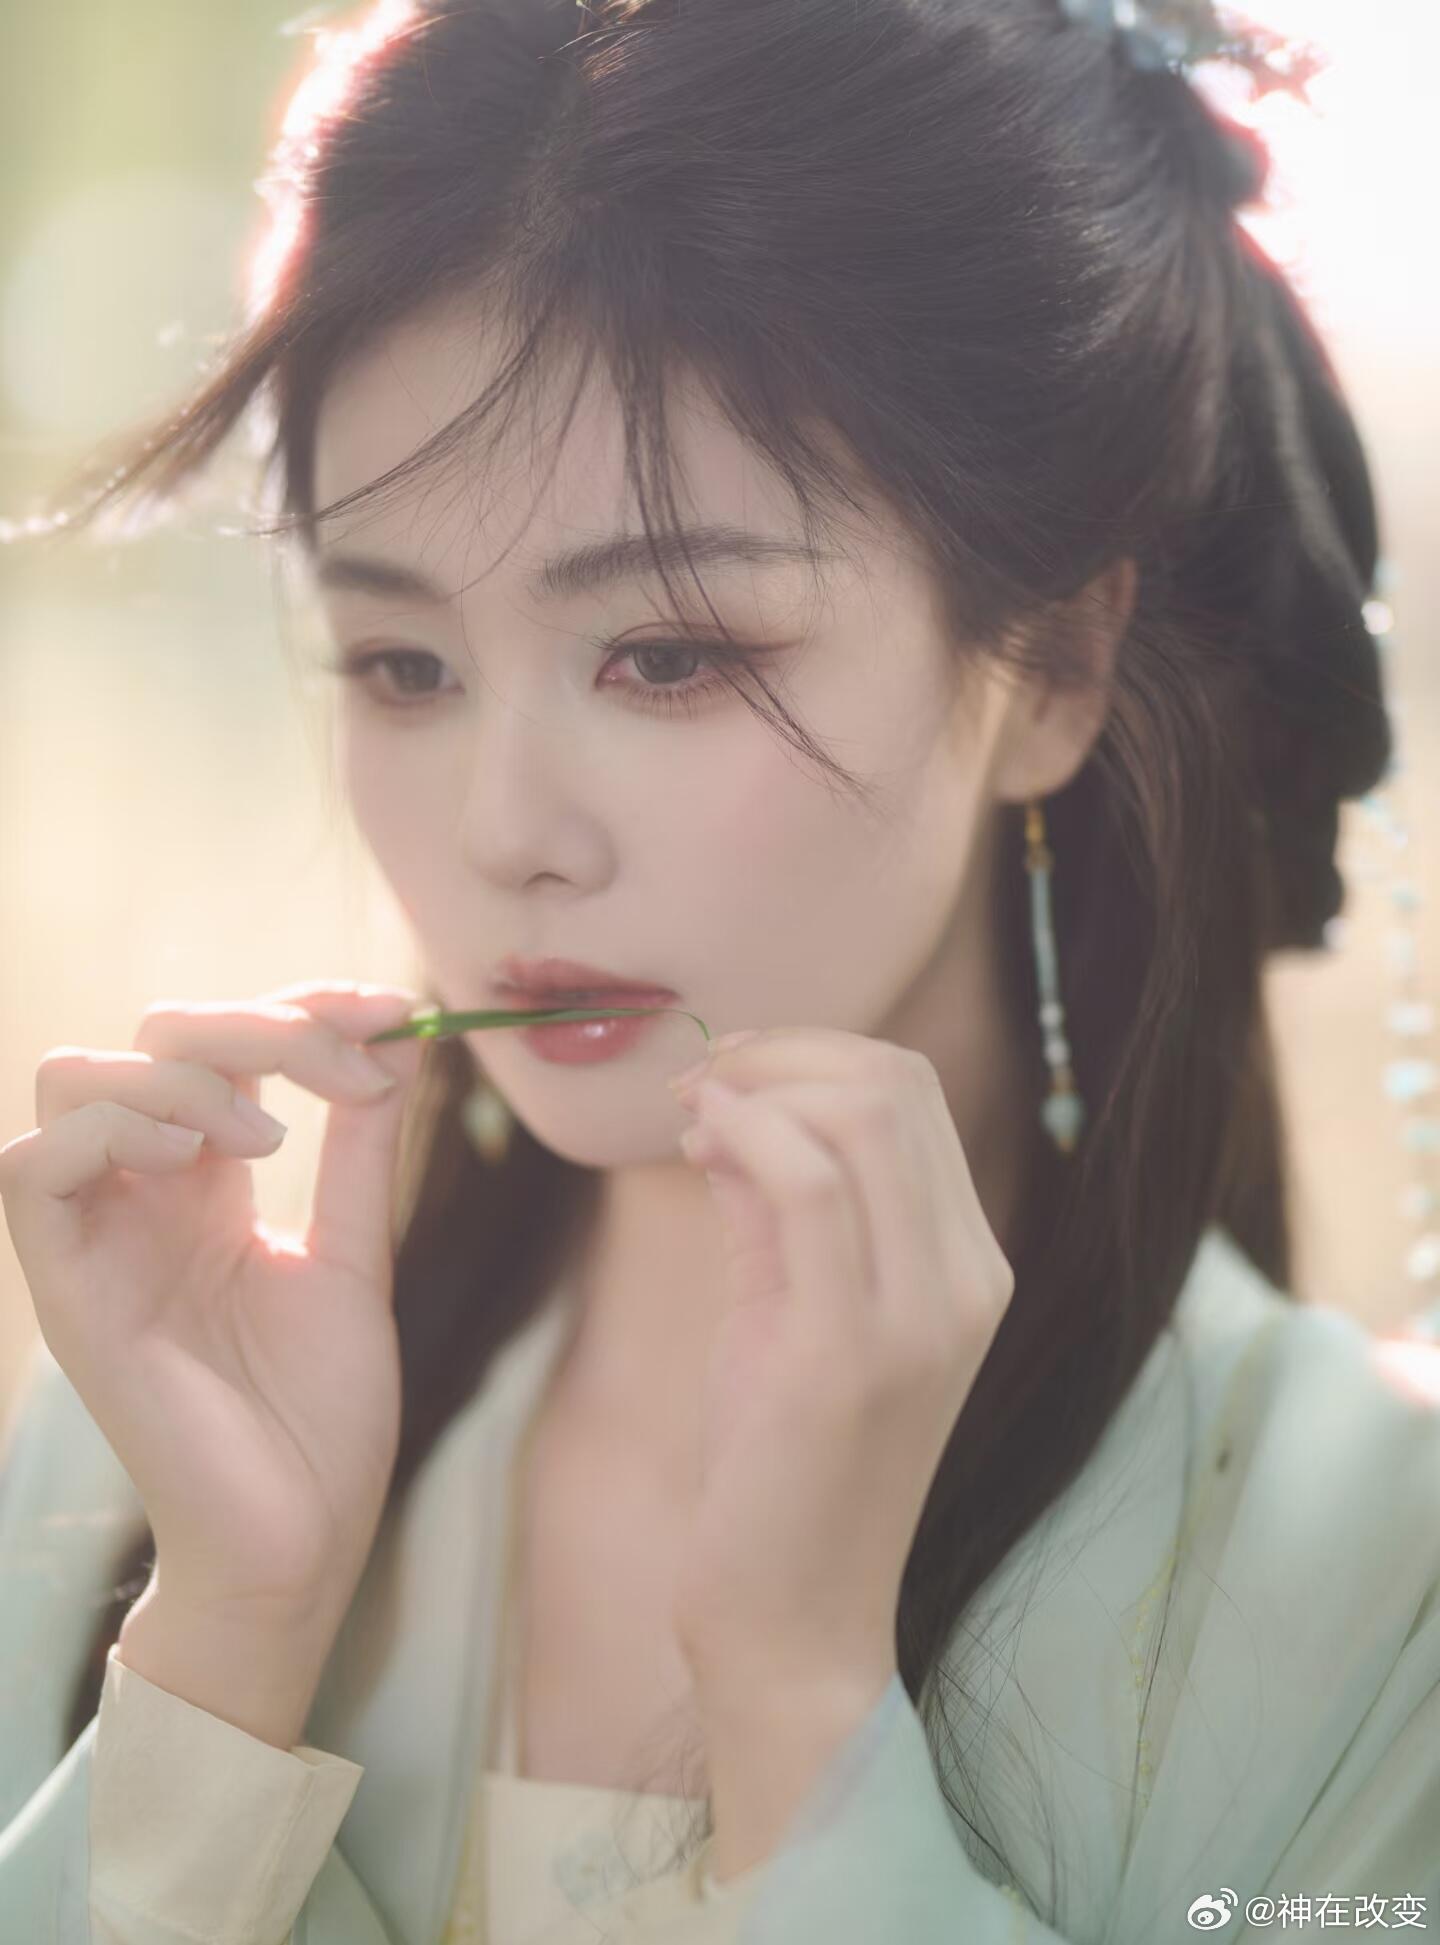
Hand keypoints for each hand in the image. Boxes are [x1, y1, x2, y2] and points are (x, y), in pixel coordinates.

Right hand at [0, 982, 425, 1618]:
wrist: (301, 1538)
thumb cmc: (322, 1416)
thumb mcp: (354, 1255)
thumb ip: (360, 1149)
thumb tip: (397, 1042)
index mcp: (209, 1187)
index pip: (225, 1049)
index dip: (304, 1009)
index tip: (397, 1014)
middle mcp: (146, 1198)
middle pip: (150, 1042)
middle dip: (255, 1023)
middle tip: (348, 1063)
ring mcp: (102, 1239)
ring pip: (74, 1079)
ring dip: (183, 1075)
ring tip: (266, 1137)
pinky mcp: (71, 1292)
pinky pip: (32, 1168)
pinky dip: (109, 1131)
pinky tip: (193, 1159)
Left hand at [665, 1027, 1014, 1700]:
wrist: (791, 1620)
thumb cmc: (781, 1464)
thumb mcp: (786, 1307)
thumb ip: (777, 1204)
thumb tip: (735, 1102)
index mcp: (967, 1266)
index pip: (913, 1093)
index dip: (812, 1053)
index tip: (731, 1077)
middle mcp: (967, 1281)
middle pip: (894, 1083)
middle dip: (783, 1053)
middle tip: (702, 1087)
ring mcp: (921, 1317)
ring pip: (859, 1115)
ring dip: (756, 1088)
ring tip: (693, 1122)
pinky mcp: (851, 1353)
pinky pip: (807, 1184)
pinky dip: (744, 1135)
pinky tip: (700, 1146)